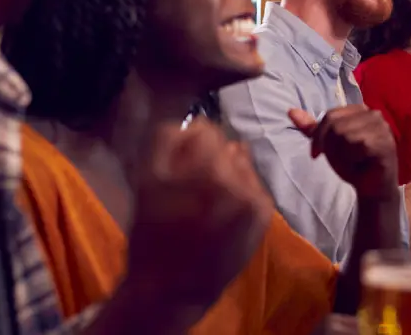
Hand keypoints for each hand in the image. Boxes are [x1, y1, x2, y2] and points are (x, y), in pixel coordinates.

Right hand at [126, 118, 273, 309]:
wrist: (176, 287)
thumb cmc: (153, 235)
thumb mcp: (146, 182)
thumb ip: (168, 142)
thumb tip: (192, 122)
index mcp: (199, 167)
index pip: (205, 129)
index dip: (190, 140)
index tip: (181, 160)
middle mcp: (231, 177)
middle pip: (224, 142)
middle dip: (209, 157)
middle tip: (193, 183)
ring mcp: (251, 195)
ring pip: (241, 160)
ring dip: (227, 171)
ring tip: (209, 199)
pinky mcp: (263, 212)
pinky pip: (253, 182)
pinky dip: (240, 190)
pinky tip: (223, 212)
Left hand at [290, 105, 398, 200]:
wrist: (372, 187)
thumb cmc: (353, 163)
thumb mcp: (329, 145)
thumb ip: (313, 129)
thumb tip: (291, 111)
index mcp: (359, 110)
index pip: (329, 116)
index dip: (319, 137)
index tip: (316, 154)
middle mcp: (372, 114)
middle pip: (336, 126)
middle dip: (332, 149)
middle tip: (343, 161)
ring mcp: (381, 127)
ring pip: (345, 135)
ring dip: (343, 156)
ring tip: (354, 162)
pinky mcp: (385, 142)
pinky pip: (358, 145)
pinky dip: (354, 159)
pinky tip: (362, 165)